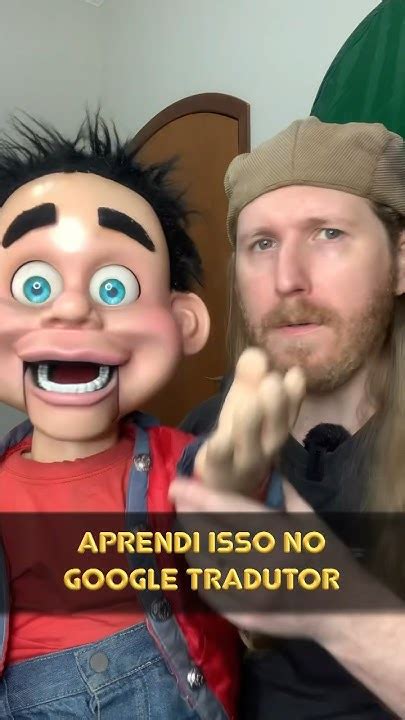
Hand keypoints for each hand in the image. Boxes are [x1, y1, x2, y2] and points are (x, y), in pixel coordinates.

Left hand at [168, 479, 395, 644]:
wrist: (344, 612)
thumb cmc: (329, 560)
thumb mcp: (313, 521)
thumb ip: (288, 493)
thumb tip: (270, 466)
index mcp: (278, 536)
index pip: (228, 510)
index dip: (198, 496)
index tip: (177, 485)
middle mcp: (260, 565)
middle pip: (209, 535)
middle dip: (188, 516)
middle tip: (180, 504)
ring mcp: (250, 594)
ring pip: (203, 564)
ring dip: (190, 543)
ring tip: (187, 529)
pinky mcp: (244, 615)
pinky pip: (209, 592)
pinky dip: (200, 573)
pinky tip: (199, 560)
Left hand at [194, 348, 304, 493]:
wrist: (227, 480)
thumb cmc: (241, 435)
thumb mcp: (245, 401)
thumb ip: (250, 377)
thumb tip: (255, 352)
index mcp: (277, 426)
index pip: (291, 411)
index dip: (294, 395)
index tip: (294, 373)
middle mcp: (267, 446)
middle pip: (277, 431)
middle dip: (276, 408)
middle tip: (273, 383)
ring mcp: (244, 461)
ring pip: (250, 448)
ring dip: (250, 427)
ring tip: (248, 405)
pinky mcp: (219, 469)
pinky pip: (221, 462)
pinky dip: (220, 452)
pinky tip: (216, 440)